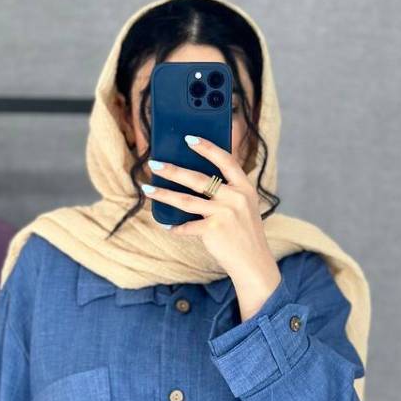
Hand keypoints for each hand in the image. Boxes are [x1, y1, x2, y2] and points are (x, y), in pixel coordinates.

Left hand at [144, 134, 281, 321]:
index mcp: (244, 187)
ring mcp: (225, 213)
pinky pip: (187, 226)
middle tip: (154, 163)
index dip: (207, 147)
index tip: (189, 138)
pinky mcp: (214, 230)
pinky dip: (175, 227)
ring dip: (163, 194)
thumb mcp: (244, 206)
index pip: (225, 160)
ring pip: (186, 200)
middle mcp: (235, 197)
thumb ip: (227, 191)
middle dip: (173, 169)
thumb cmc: (244, 232)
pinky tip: (165, 225)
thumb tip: (192, 178)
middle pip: (198, 178)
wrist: (253, 262)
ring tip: (147, 188)